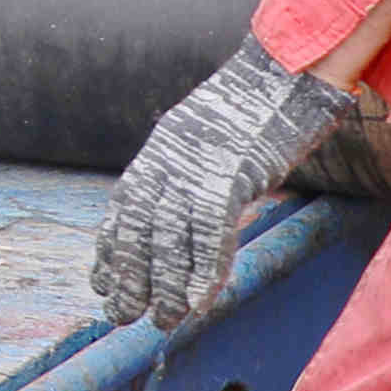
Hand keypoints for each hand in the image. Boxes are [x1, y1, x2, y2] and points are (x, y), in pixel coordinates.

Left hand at [90, 39, 369, 328]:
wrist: (289, 70)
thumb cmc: (259, 104)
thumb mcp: (210, 133)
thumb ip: (193, 164)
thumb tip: (185, 203)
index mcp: (162, 149)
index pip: (124, 207)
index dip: (111, 248)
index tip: (101, 281)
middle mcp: (170, 158)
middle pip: (138, 227)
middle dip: (127, 275)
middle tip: (120, 314)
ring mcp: (198, 166)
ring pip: (169, 237)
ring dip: (164, 285)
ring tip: (162, 320)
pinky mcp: (231, 174)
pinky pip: (211, 232)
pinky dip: (204, 270)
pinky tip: (200, 301)